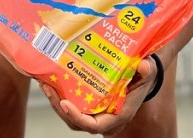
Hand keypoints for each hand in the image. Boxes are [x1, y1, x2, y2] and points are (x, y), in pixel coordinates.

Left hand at [39, 56, 157, 135]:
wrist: (140, 75)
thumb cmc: (142, 77)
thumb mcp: (148, 73)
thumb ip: (147, 71)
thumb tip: (145, 66)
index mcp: (118, 116)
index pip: (93, 125)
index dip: (77, 117)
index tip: (64, 103)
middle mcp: (104, 119)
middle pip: (76, 122)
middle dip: (59, 107)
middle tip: (48, 88)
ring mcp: (94, 114)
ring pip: (69, 115)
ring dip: (55, 101)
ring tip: (44, 84)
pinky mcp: (87, 106)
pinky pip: (70, 105)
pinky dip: (58, 96)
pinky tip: (50, 81)